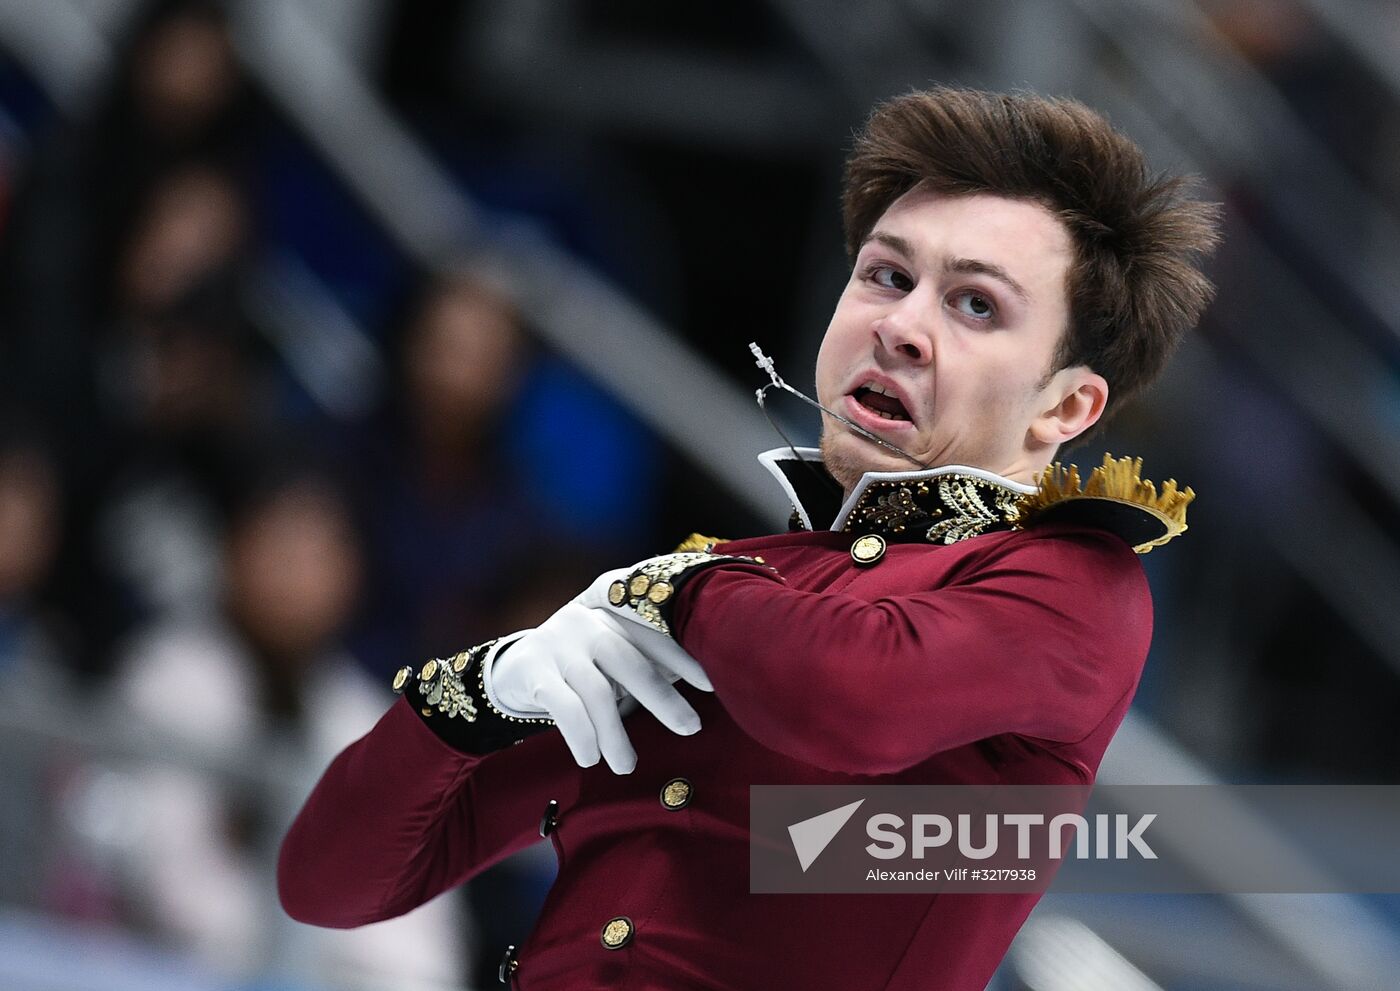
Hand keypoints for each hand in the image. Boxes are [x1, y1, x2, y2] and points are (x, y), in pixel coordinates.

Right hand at [484, 594, 709, 773]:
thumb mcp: (607, 661)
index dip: (682, 659)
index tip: (711, 684)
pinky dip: (582, 736)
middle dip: (663, 698)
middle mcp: (587, 624)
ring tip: (626, 766)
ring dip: (615, 734)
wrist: (509, 668)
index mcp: (611, 618)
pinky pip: (564, 707)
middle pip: (631, 662)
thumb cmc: (575, 669)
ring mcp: (558, 644)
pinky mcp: (532, 669)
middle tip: (690, 727)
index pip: (653, 635)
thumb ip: (641, 667)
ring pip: (597, 692)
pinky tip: (590, 759)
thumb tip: (697, 691)